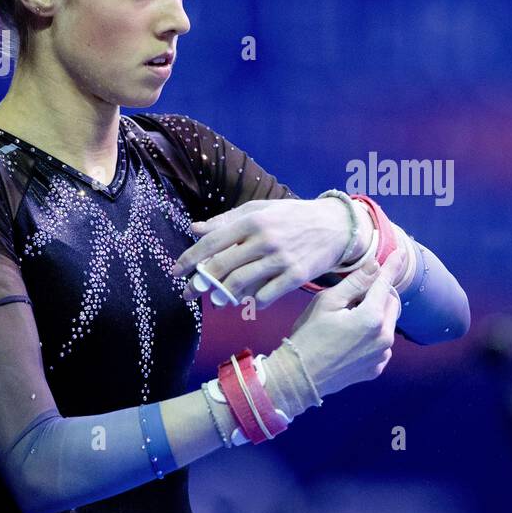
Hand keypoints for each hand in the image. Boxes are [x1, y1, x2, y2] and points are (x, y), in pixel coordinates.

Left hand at [170, 198, 353, 308]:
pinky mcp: (296, 275)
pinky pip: (266, 295)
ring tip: (216, 301)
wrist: (334, 226)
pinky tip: (250, 301)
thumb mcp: (260, 210)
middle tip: (188, 293)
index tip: (176, 271)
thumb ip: (226, 220)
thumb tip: (194, 229)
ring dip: (223, 296)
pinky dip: (253, 302)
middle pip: (223, 266)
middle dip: (201, 283)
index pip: (213, 241)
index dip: (191, 258)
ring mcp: (281, 258)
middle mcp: (265, 239)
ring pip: (241, 284)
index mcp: (252, 220)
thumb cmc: (292, 217)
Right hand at [284, 251, 406, 397]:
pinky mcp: (376, 368)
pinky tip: (351, 339)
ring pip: (388, 324)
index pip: (386, 283)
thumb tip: (375, 266)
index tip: (400, 253)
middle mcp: (383, 338)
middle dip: (379, 295)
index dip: (392, 266)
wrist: (300, 377)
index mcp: (371, 318)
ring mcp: (381, 355)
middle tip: (353, 298)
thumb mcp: (327, 303)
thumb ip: (355, 283)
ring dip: (376, 316)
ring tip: (349, 321)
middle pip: (391, 303)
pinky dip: (372, 336)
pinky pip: (382, 345)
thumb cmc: (309, 336)